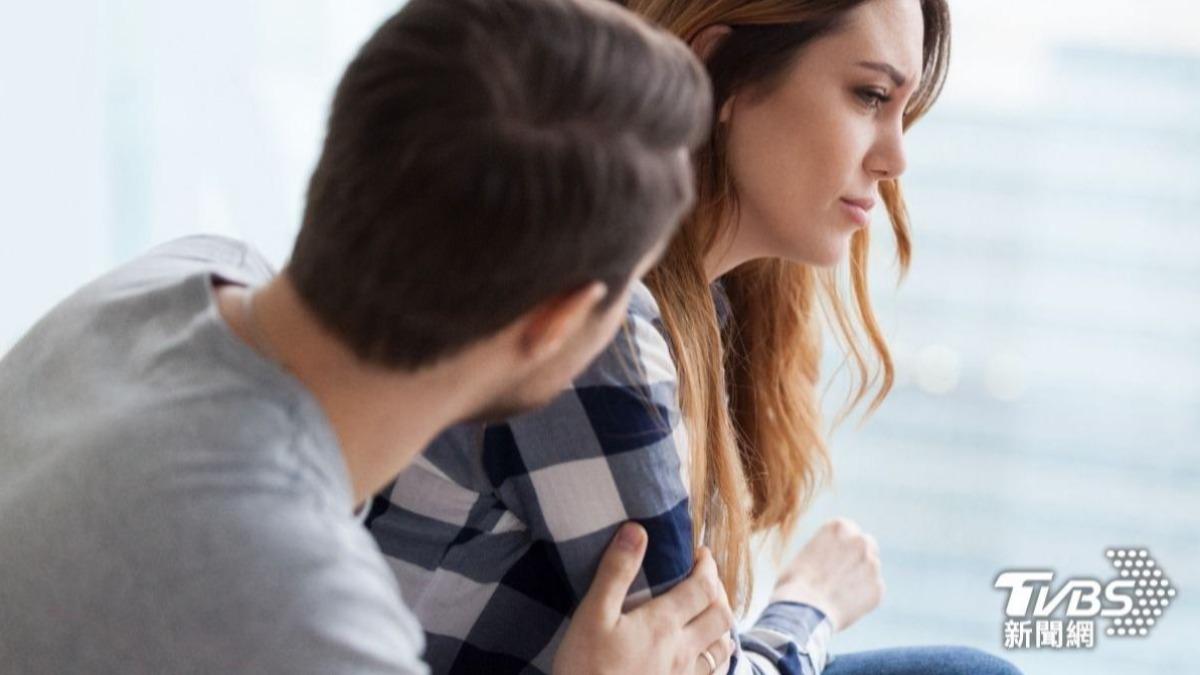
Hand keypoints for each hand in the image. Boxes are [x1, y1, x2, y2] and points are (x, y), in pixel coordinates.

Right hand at [554, 523, 735, 674]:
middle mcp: (683, 649)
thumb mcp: (593, 615)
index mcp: (663, 623)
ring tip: (711, 614)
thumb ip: (616, 572)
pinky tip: (707, 657)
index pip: (702, 587)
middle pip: (721, 615)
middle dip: (719, 592)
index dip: (707, 566)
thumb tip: (637, 530)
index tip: (701, 553)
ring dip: (721, 625)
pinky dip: (717, 658)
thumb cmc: (586, 667)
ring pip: (721, 647)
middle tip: (705, 580)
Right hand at [769, 517, 883, 631]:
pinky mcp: (878, 589)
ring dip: (860, 579)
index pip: (849, 530)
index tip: (833, 559)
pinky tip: (843, 607)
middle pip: (867, 545)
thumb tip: (829, 560)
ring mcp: (872, 565)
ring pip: (870, 571)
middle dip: (858, 558)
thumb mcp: (804, 556)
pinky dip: (863, 599)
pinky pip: (873, 592)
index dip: (841, 546)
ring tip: (836, 596)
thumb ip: (824, 551)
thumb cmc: (794, 584)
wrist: (802, 611)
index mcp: (839, 526)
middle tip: (842, 575)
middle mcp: (860, 541)